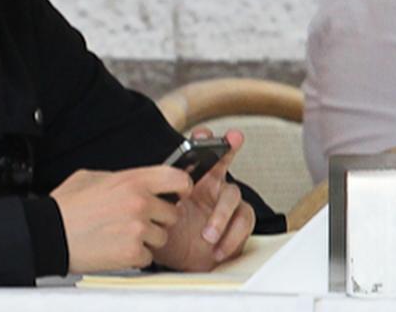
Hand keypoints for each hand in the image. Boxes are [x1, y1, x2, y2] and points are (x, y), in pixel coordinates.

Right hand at [51, 166, 192, 272]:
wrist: (51, 232)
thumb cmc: (67, 205)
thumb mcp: (92, 176)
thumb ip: (121, 178)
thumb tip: (136, 182)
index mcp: (132, 181)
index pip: (176, 178)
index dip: (182, 186)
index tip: (179, 192)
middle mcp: (139, 203)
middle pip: (172, 213)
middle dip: (158, 218)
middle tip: (136, 220)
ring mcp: (138, 229)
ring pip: (162, 237)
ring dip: (147, 238)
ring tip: (122, 234)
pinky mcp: (133, 252)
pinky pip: (148, 256)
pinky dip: (135, 255)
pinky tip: (116, 247)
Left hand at [150, 128, 255, 270]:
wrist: (178, 261)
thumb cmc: (167, 234)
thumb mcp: (158, 217)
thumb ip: (157, 202)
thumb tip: (152, 194)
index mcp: (190, 180)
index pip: (196, 156)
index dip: (202, 141)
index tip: (203, 133)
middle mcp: (210, 186)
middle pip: (223, 162)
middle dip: (229, 148)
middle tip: (234, 138)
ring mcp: (225, 203)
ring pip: (232, 196)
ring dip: (220, 217)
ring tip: (207, 235)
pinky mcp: (238, 222)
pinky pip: (243, 221)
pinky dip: (231, 237)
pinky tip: (217, 248)